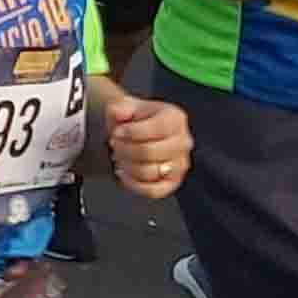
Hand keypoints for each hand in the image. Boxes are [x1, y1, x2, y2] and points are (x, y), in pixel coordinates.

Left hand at [96, 85, 190, 199]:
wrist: (139, 133)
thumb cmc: (136, 120)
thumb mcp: (127, 106)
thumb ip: (120, 106)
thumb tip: (117, 112)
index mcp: (175, 119)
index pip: (154, 129)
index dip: (129, 132)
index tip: (117, 132)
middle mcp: (183, 142)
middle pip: (148, 152)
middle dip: (124, 149)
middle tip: (115, 145)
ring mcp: (179, 164)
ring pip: (148, 172)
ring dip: (126, 166)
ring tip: (119, 157)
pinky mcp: (172, 183)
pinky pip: (152, 191)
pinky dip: (132, 184)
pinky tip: (123, 173)